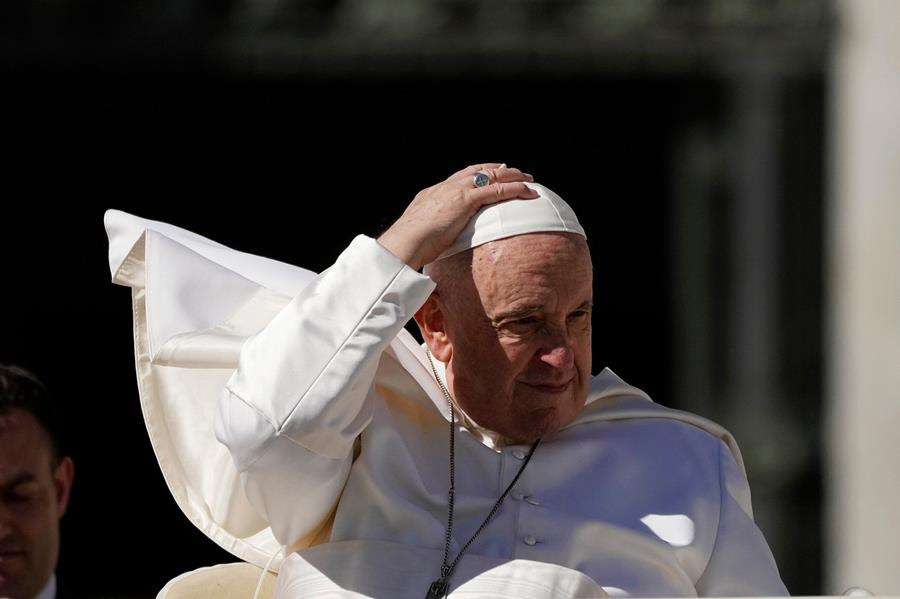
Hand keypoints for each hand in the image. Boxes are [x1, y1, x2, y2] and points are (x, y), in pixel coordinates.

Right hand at [378, 163, 536, 269]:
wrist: (404, 241)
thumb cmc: (409, 244)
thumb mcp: (421, 233)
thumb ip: (432, 233)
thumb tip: (435, 245)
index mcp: (434, 193)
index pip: (461, 176)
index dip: (479, 173)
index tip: (491, 173)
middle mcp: (446, 186)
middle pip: (478, 170)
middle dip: (498, 169)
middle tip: (515, 171)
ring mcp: (456, 190)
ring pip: (491, 176)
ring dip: (513, 176)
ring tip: (529, 179)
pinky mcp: (466, 200)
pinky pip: (497, 190)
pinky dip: (515, 189)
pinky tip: (528, 191)